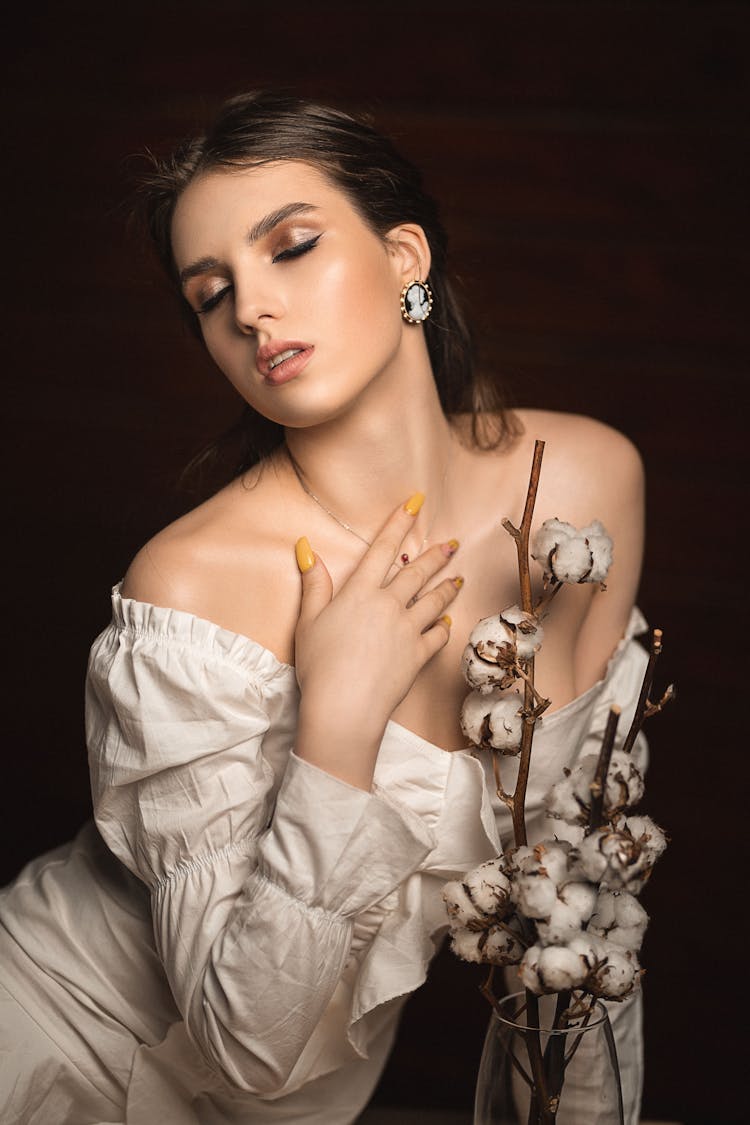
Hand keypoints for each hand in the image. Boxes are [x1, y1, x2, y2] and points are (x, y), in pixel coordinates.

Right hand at [292, 495, 461, 786]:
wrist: (344, 707)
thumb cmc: (319, 665)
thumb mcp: (308, 621)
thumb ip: (314, 584)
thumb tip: (306, 548)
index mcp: (360, 593)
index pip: (383, 549)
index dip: (399, 523)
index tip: (415, 503)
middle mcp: (388, 605)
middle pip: (416, 572)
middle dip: (435, 555)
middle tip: (451, 543)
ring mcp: (407, 630)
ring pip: (433, 601)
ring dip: (447, 587)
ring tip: (458, 577)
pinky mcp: (418, 656)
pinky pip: (437, 636)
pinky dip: (444, 627)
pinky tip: (448, 621)